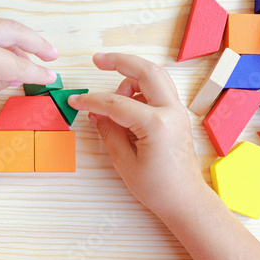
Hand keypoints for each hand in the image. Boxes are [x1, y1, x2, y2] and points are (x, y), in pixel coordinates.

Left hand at [0, 15, 58, 120]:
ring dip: (20, 38)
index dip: (35, 73)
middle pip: (14, 32)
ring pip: (1, 26)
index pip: (15, 64)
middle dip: (36, 44)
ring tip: (36, 53)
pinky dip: (2, 37)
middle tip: (52, 55)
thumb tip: (13, 76)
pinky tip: (9, 51)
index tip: (50, 78)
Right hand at [69, 53, 203, 214]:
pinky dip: (140, 89)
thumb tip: (96, 114)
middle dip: (120, 61)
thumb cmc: (156, 187)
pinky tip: (127, 107)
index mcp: (156, 124)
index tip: (75, 100)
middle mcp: (171, 111)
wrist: (185, 200)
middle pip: (146, 71)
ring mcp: (177, 111)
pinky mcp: (177, 115)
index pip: (116, 103)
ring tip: (113, 100)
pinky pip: (158, 90)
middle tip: (98, 59)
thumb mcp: (124, 162)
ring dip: (131, 78)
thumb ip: (109, 132)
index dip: (92, 100)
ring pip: (154, 77)